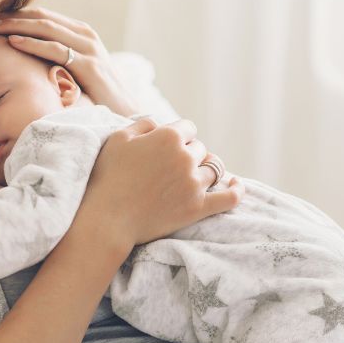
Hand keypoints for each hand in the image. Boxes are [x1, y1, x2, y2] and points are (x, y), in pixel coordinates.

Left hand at [0, 7, 139, 116]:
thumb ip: (59, 58)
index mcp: (82, 33)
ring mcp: (89, 48)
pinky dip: (32, 43)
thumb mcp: (77, 70)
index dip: (17, 14)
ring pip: (46, 28)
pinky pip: (55, 49)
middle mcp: (86, 35)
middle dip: (13, 16)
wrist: (125, 112)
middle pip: (42, 17)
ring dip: (17, 25)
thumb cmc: (97, 95)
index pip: (44, 16)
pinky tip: (13, 42)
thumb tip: (29, 58)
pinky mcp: (89, 65)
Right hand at [77, 117, 243, 255]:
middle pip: (200, 148)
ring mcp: (194, 183)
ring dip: (204, 171)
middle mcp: (186, 157)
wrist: (107, 219)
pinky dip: (236, 189)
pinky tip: (236, 184)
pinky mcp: (199, 208)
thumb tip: (160, 123)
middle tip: (171, 167)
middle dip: (189, 154)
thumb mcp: (118, 139)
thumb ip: (143, 124)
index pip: (188, 128)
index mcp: (168, 136)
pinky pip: (229, 197)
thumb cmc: (107, 177)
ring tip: (193, 177)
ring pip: (212, 169)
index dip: (178, 136)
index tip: (167, 147)